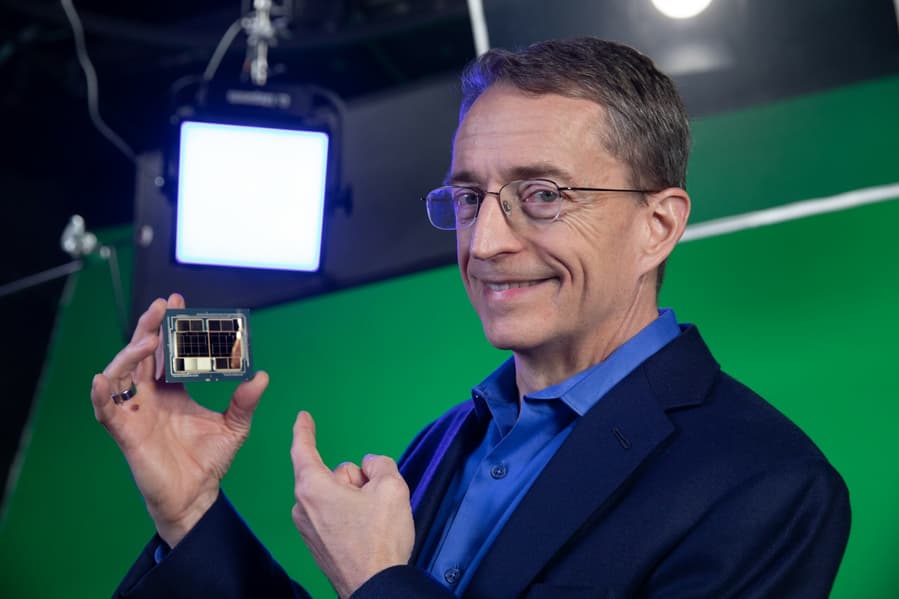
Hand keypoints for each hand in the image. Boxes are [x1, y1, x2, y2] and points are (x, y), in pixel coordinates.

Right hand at [91, 293, 268, 546]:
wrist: (198, 497)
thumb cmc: (210, 462)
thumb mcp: (235, 426)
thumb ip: (246, 401)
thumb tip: (262, 376)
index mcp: (173, 391)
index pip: (168, 351)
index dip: (171, 328)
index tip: (181, 303)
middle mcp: (151, 397)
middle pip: (142, 354)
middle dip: (149, 327)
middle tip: (163, 306)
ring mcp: (136, 413)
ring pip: (121, 373)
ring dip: (130, 353)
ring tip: (149, 338)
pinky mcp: (125, 432)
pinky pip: (105, 410)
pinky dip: (101, 394)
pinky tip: (103, 379)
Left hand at [290, 411, 413, 598]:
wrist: (375, 587)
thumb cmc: (380, 539)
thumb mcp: (392, 487)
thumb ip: (380, 464)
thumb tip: (371, 466)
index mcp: (313, 488)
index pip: (303, 449)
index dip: (304, 430)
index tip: (302, 416)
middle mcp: (303, 507)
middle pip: (333, 475)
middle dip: (356, 479)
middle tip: (377, 499)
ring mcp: (308, 528)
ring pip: (335, 496)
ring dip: (355, 499)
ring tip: (373, 522)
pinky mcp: (317, 545)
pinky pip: (334, 515)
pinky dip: (351, 516)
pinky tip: (366, 533)